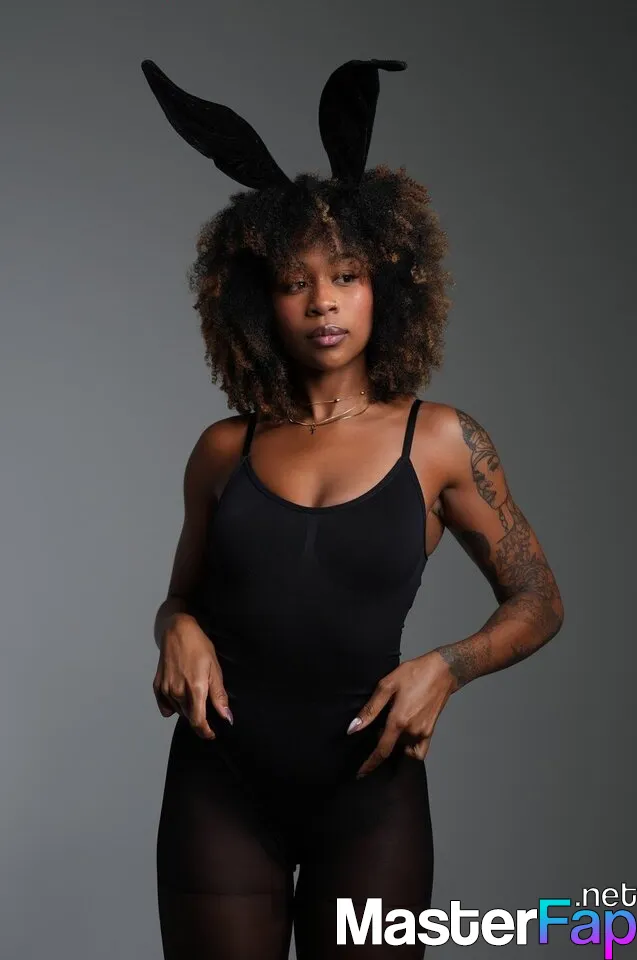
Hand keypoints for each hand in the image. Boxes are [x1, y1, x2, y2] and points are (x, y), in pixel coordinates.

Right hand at [152, 613, 232, 738]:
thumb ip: (219, 696)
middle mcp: (178, 692)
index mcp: (195, 688)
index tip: (211, 734)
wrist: (178, 632)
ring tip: (194, 691)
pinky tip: (181, 694)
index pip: (198, 721)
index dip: (205, 732)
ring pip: (179, 711)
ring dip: (188, 709)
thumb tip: (226, 717)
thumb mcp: (215, 669)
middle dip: (200, 716)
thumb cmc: (199, 647)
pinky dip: (173, 705)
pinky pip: (166, 706)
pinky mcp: (158, 686)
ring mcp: (166, 689)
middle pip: (189, 717)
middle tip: (207, 701)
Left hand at [348, 650, 455, 776]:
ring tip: (389, 725)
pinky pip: (418, 751)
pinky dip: (409, 749)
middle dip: (380, 743)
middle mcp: (411, 731)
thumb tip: (353, 729)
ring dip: (393, 743)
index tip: (360, 774)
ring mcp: (423, 733)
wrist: (442, 671)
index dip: (370, 764)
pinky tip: (403, 737)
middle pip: (391, 748)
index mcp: (398, 721)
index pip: (381, 751)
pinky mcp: (430, 731)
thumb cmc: (414, 673)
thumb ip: (370, 710)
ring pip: (403, 748)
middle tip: (376, 726)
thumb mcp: (387, 685)